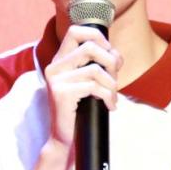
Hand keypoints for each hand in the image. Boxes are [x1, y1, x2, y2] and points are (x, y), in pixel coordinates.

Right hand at [43, 25, 122, 151]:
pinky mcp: (61, 94)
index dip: (96, 36)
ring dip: (111, 83)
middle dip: (110, 61)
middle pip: (89, 47)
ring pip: (95, 69)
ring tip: (112, 95)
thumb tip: (116, 55)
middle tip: (114, 77)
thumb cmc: (80, 109)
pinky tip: (110, 106)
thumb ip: (100, 64)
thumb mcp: (90, 82)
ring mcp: (56, 80)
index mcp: (60, 60)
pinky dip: (108, 96)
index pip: (75, 31)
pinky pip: (93, 87)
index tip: (108, 51)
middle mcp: (55, 67)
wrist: (64, 138)